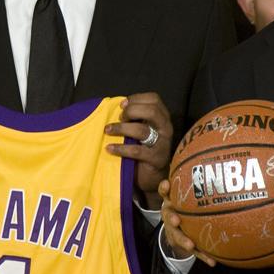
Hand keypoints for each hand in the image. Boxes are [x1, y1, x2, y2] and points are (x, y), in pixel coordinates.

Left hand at [104, 92, 172, 208]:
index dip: (136, 99)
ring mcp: (163, 143)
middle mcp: (165, 128)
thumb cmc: (142, 147)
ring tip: (108, 130)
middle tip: (119, 118)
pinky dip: (120, 148)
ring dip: (121, 128)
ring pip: (142, 130)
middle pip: (152, 111)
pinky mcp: (157, 159)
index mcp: (162, 117)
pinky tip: (109, 148)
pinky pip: (137, 151)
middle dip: (131, 111)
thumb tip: (118, 106)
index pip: (154, 99)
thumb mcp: (139, 128)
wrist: (151, 175)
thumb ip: (134, 117)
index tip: (122, 105)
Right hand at [159, 179, 215, 266]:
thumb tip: (222, 166)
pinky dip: (203, 256)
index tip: (167, 185)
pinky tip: (213, 262)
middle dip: (171, 217)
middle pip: (167, 215)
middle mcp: (170, 215)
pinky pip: (193, 251)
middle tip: (175, 219)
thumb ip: (200, 184)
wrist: (178, 231)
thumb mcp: (189, 196)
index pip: (165, 193)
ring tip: (190, 244)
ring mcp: (174, 231)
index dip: (165, 189)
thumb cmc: (187, 208)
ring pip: (176, 235)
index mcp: (171, 202)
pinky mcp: (183, 245)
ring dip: (183, 239)